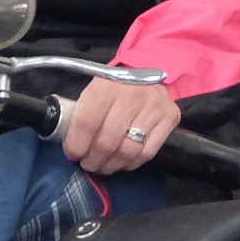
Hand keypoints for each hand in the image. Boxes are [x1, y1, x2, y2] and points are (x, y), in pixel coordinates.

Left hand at [61, 76, 180, 175]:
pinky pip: (147, 153)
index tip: (73, 155)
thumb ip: (80, 114)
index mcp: (106, 85)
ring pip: (128, 151)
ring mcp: (154, 106)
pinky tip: (123, 162)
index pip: (87, 122)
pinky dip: (131, 163)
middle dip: (93, 160)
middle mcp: (132, 94)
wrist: (145, 74)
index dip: (76, 145)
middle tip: (88, 164)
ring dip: (112, 165)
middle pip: (108, 141)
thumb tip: (69, 148)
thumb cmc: (112, 88)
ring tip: (104, 166)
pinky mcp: (170, 117)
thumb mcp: (92, 92)